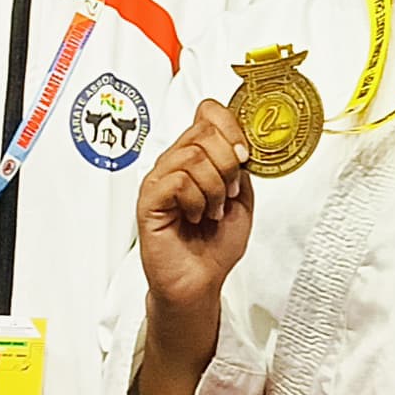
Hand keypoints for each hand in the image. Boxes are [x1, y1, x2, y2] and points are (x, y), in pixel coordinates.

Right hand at [136, 99, 254, 317]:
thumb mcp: (242, 200)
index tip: (245, 156)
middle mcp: (174, 162)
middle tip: (230, 193)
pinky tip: (195, 216)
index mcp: (195, 156)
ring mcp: (159, 180)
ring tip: (212, 211)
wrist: (199, 282)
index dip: (231, 127)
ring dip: (214, 187)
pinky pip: (177, 181)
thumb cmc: (214, 245)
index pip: (207, 112)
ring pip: (192, 156)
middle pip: (203, 130)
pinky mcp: (149, 200)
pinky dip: (196, 200)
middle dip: (228, 164)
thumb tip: (240, 145)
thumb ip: (240, 168)